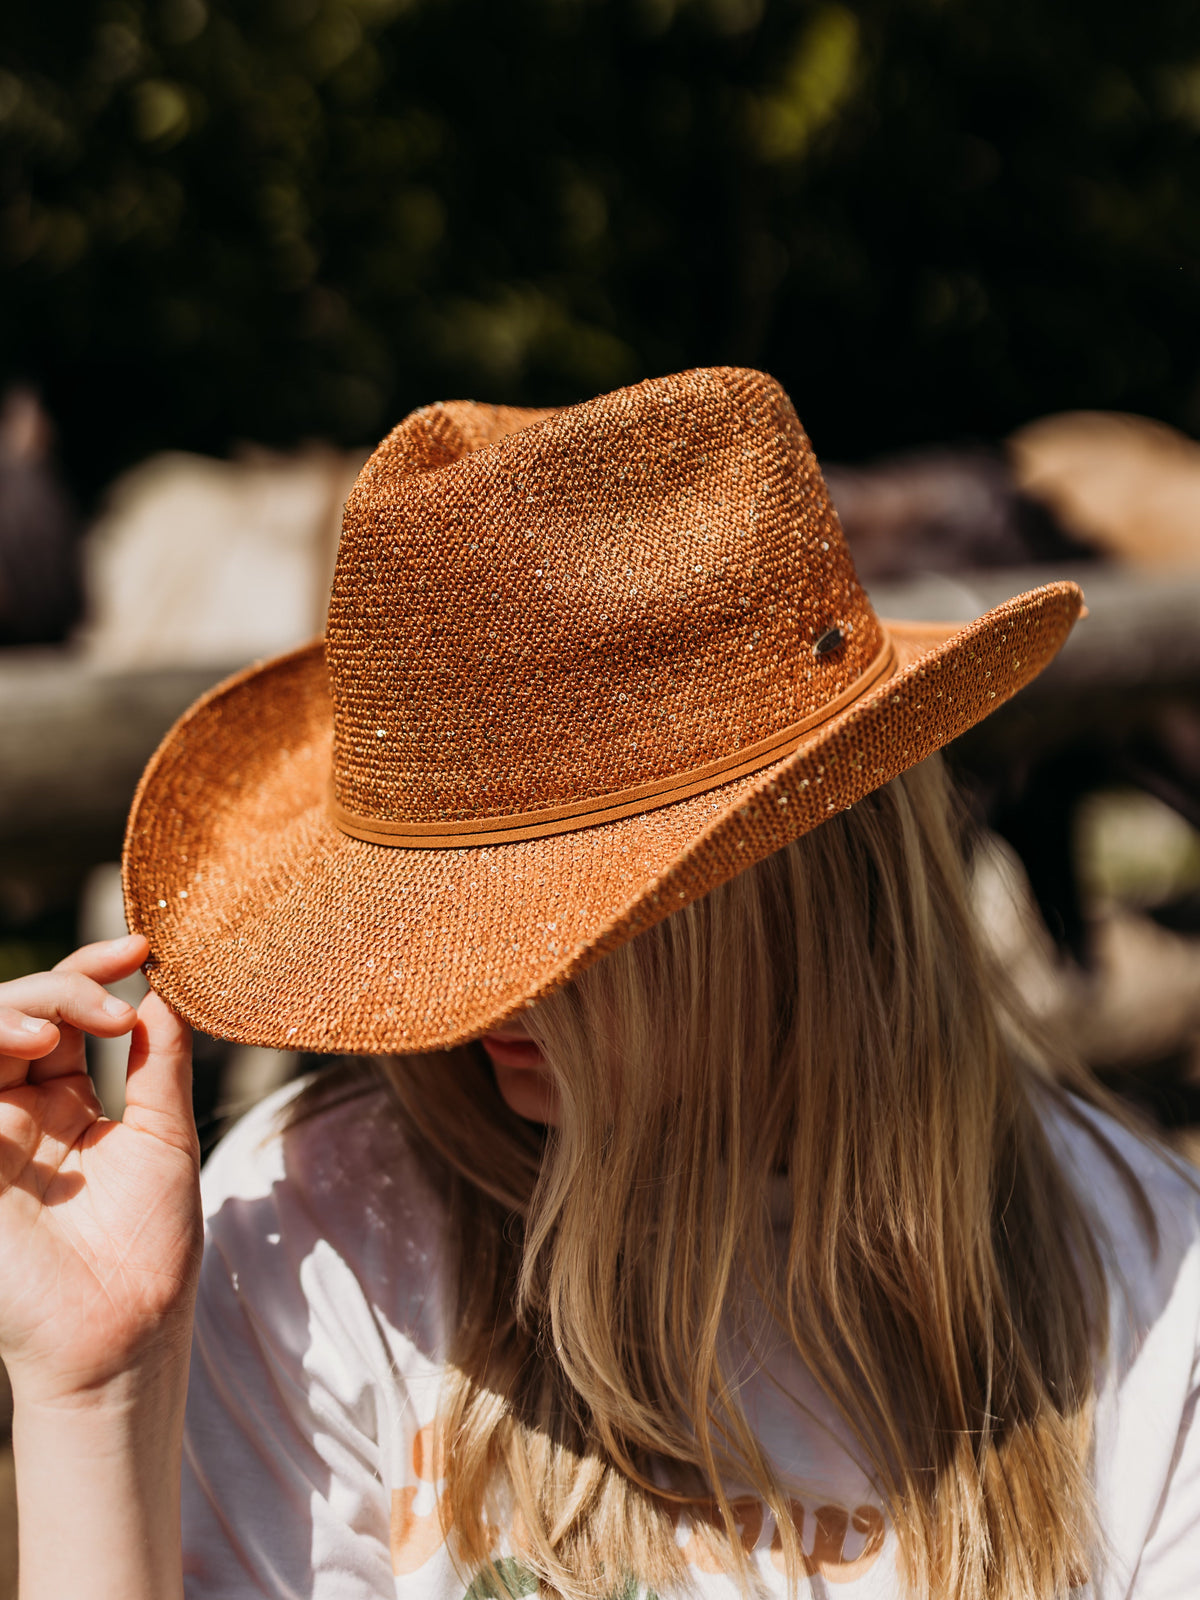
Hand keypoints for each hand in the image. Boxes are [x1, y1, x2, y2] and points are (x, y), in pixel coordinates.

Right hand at [0, 934, 200, 1409]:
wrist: (125, 1336)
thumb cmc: (149, 1247)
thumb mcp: (165, 1137)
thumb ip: (158, 1064)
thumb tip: (162, 990)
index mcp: (70, 1104)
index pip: (66, 1016)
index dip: (93, 972)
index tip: (140, 947)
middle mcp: (21, 1114)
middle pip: (16, 1014)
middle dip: (59, 989)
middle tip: (110, 1007)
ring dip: (13, 1013)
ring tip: (55, 1029)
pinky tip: (20, 1052)